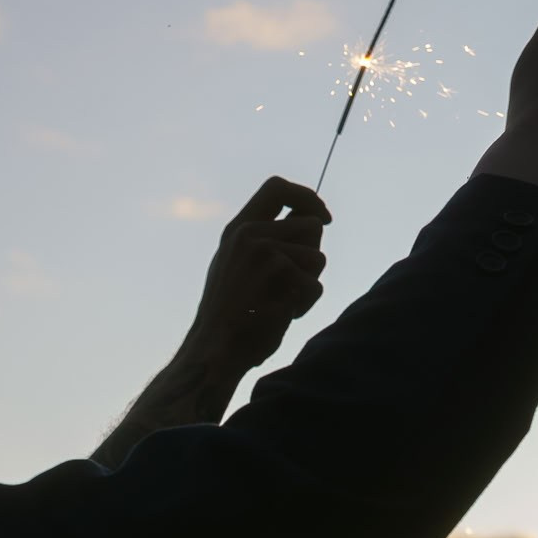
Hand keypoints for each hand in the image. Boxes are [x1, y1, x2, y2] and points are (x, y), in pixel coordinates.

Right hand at [180, 179, 329, 373]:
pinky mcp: (280, 272)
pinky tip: (278, 315)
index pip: (277, 188)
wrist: (214, 349)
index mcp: (238, 228)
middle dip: (312, 256)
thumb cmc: (232, 314)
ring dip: (308, 284)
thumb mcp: (238, 265)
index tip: (324, 217)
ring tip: (278, 301)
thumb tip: (315, 220)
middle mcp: (249, 233)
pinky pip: (315, 286)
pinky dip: (304, 306)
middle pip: (312, 226)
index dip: (307, 198)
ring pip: (318, 258)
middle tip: (287, 284)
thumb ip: (266, 239)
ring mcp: (264, 251)